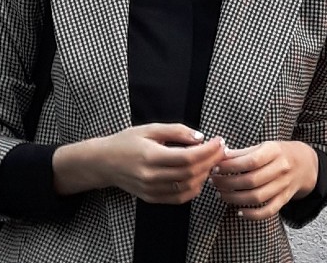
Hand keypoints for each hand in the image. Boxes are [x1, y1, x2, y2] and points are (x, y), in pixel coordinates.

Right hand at [53, 123, 225, 203]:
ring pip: (188, 187)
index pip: (188, 157)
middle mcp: (152, 176)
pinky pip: (179, 197)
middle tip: (222, 149)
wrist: (104, 162)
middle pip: (191, 173)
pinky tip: (199, 175)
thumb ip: (175, 131)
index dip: (208, 150)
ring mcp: (152, 190)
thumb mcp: (149, 128)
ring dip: (205, 175)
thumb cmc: (126, 141)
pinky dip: (194, 188)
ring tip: (213, 161)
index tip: (220, 141)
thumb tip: (200, 137)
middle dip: (211, 161)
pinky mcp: (152, 198)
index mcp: (151, 156)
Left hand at [209, 140, 317, 219]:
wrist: (305, 163)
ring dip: (236, 198)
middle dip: (228, 183)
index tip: (216, 167)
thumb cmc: (278, 153)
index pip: (251, 161)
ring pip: (258, 197)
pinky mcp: (285, 199)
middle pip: (252, 180)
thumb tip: (221, 156)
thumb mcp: (264, 146)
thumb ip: (244, 152)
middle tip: (214, 181)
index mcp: (274, 151)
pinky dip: (253, 214)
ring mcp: (284, 185)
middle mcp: (281, 168)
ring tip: (221, 194)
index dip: (231, 166)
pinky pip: (269, 211)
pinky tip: (239, 212)